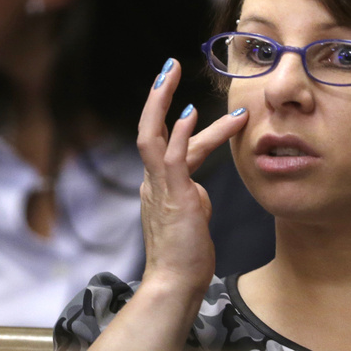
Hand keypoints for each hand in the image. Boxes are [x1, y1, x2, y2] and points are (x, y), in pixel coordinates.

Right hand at [137, 58, 247, 294]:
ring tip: (171, 72)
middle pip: (150, 129)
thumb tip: (200, 187)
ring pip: (152, 135)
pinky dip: (179, 133)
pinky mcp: (172, 196)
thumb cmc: (187, 255)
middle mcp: (153, 181)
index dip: (179, 120)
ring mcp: (159, 187)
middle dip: (158, 96)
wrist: (176, 283)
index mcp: (159, 185)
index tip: (190, 100)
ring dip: (161, 101)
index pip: (168, 143)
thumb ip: (194, 195)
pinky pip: (172, 158)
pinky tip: (190, 112)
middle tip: (170, 66)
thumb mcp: (193, 216)